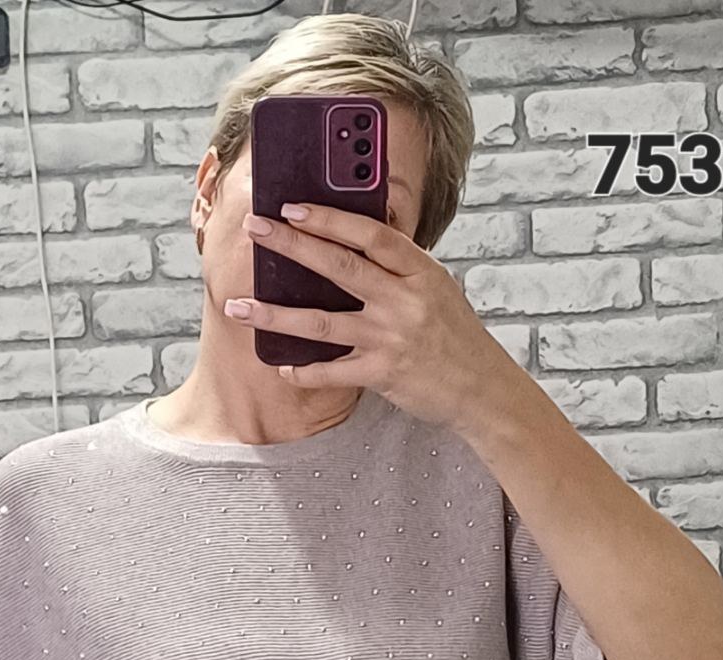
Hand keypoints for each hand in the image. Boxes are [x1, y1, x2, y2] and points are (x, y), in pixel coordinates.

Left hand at [230, 202, 513, 432]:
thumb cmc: (455, 336)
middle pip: (338, 267)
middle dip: (291, 245)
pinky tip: (282, 366)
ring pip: (322, 322)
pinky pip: (333, 372)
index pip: (370, 234)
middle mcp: (405, 301)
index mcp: (420, 271)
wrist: (483, 389)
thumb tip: (351, 242)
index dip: (329, 218)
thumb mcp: (436, 289)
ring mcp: (392, 338)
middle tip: (256, 229)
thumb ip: (399, 268)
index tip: (292, 207)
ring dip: (275, 314)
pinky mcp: (383, 374)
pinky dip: (304, 371)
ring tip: (239, 306)